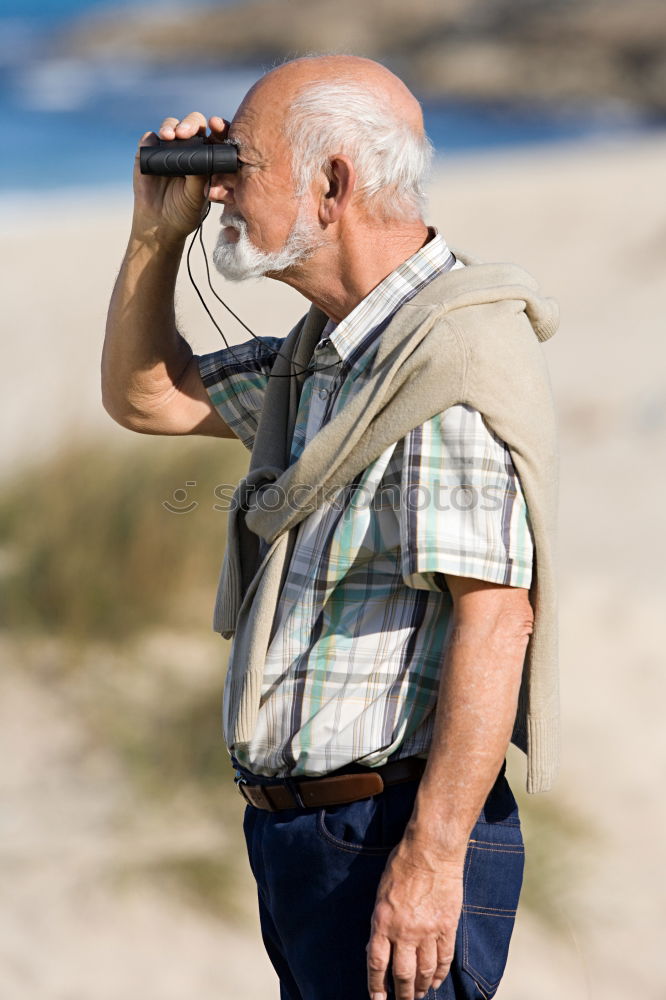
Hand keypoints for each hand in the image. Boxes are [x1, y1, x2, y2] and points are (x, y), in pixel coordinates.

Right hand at [131, 113, 229, 243]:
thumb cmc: (184, 211)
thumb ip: (200, 177)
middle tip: (184, 134)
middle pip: (192, 124)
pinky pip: (149, 139)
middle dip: (190, 124)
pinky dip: (150, 138)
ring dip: (170, 126)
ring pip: (171, 126)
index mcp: (208, 156)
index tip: (216, 125)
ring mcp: (168, 148)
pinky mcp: (149, 152)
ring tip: (169, 137)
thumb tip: (199, 154)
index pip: (215, 134)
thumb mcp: (198, 197)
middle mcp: (189, 148)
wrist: (160, 224)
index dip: (217, 126)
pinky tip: (152, 142)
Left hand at [366, 842, 463, 999]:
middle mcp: (404, 931)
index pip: (376, 963)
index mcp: (383, 921)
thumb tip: (375, 947)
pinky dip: (439, 973)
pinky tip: (435, 981)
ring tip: (418, 995)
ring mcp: (428, 931)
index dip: (376, 986)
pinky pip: (444, 958)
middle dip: (402, 994)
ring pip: (424, 971)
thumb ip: (380, 921)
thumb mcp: (381, 893)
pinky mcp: (447, 926)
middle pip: (402, 974)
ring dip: (420, 987)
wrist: (431, 850)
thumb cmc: (402, 865)